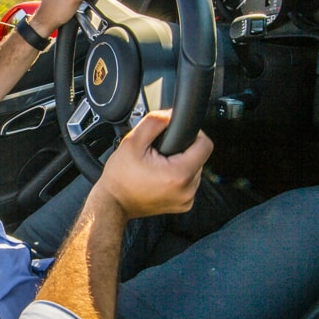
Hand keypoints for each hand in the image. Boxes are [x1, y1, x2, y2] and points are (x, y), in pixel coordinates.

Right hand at [90, 110, 212, 219]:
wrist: (113, 203)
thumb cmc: (119, 178)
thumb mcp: (132, 142)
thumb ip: (154, 122)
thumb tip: (170, 114)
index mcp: (179, 175)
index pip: (205, 145)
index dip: (193, 134)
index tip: (177, 135)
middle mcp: (187, 190)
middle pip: (199, 157)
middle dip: (182, 150)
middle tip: (160, 153)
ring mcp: (186, 200)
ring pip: (195, 170)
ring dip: (181, 163)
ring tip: (159, 165)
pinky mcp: (183, 204)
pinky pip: (188, 183)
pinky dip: (178, 176)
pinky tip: (160, 176)